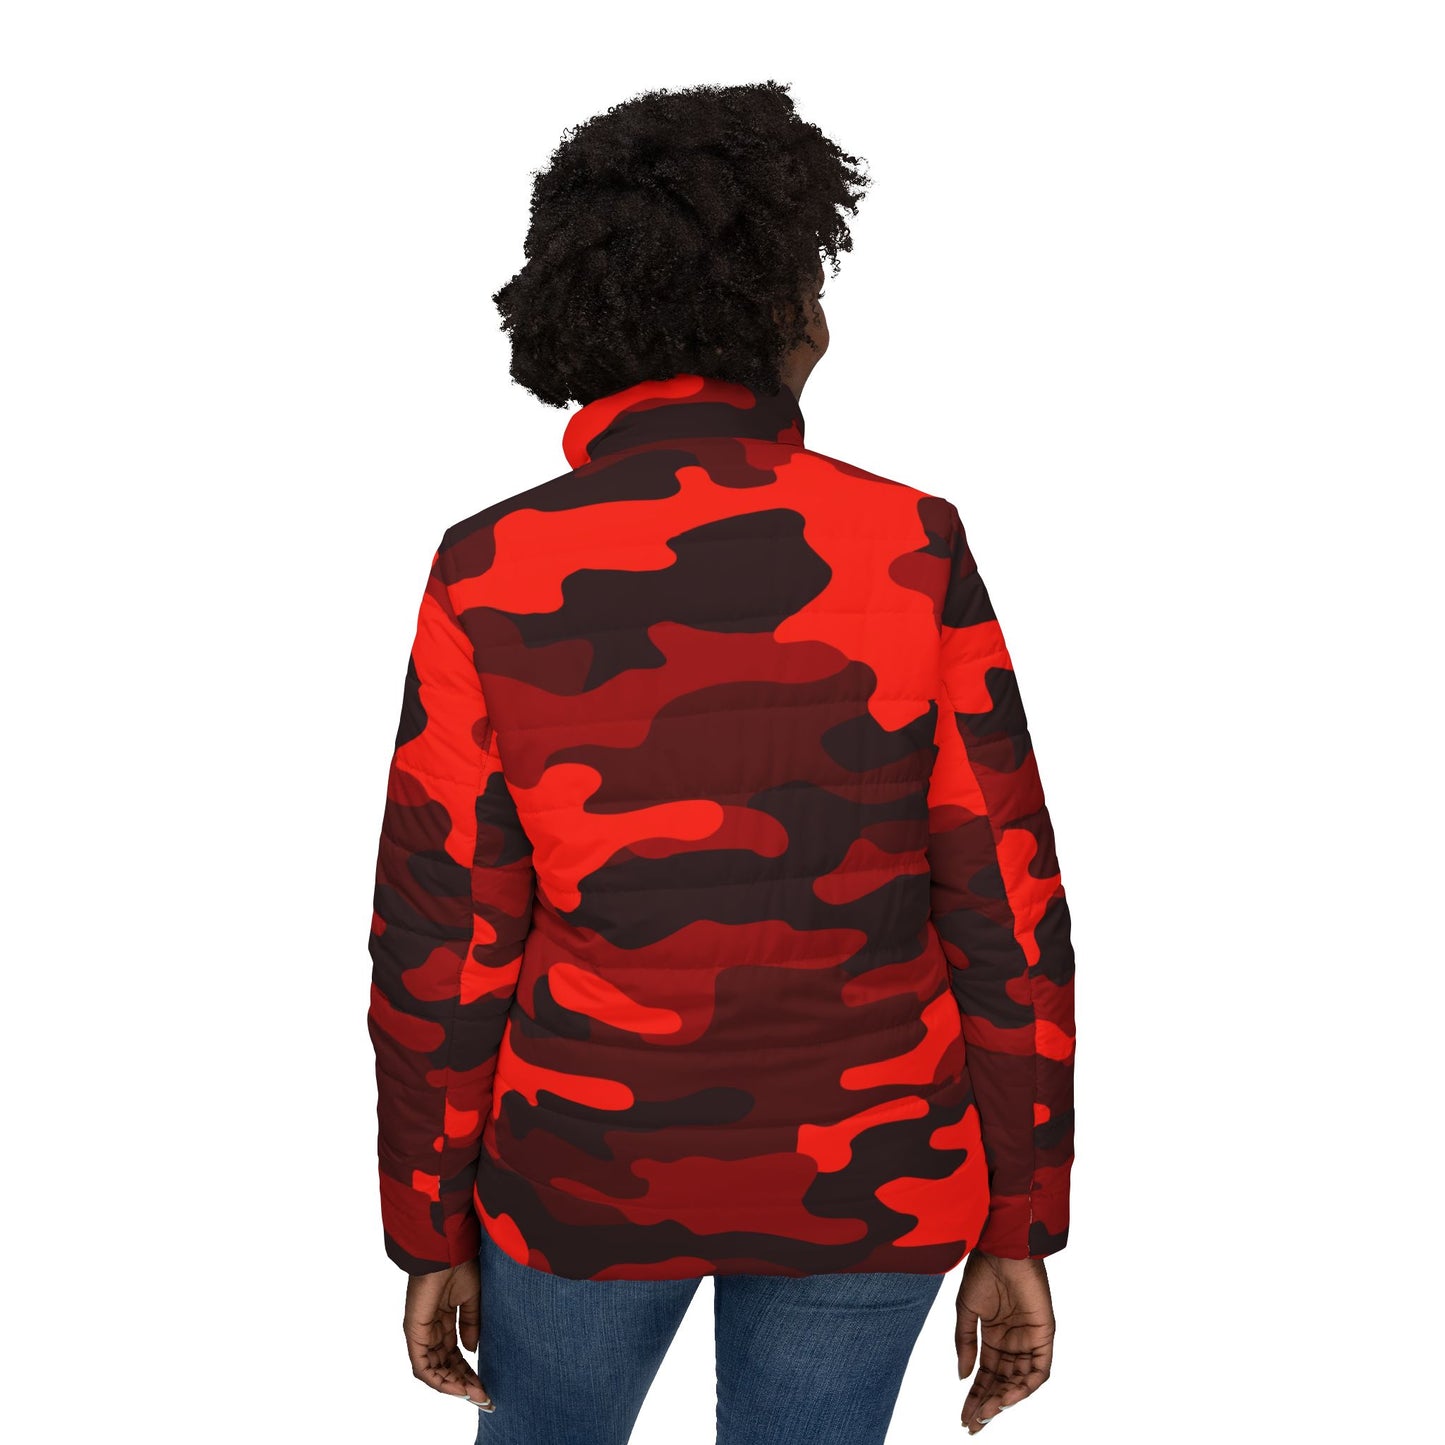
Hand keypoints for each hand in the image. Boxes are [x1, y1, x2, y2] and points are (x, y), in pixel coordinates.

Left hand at [403, 1258, 494, 1411]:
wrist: (449, 1250)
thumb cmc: (462, 1266)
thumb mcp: (472, 1300)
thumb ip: (470, 1326)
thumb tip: (470, 1351)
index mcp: (443, 1318)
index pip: (453, 1353)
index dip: (468, 1370)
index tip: (485, 1384)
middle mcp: (430, 1328)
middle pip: (444, 1365)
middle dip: (463, 1382)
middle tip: (483, 1395)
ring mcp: (420, 1331)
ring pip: (434, 1370)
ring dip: (453, 1385)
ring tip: (474, 1394)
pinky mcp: (414, 1332)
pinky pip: (422, 1366)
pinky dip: (439, 1380)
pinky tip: (458, 1387)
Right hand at [954, 1251, 1054, 1433]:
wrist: (1000, 1249)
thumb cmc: (982, 1272)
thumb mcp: (966, 1311)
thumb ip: (965, 1344)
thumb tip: (964, 1377)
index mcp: (994, 1336)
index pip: (986, 1375)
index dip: (975, 1396)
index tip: (964, 1416)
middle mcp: (1013, 1341)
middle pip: (1002, 1383)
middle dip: (988, 1405)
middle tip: (974, 1423)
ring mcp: (1029, 1339)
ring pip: (1020, 1381)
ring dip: (1004, 1400)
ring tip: (987, 1413)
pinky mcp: (1044, 1335)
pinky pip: (1039, 1370)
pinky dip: (1025, 1387)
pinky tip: (1007, 1398)